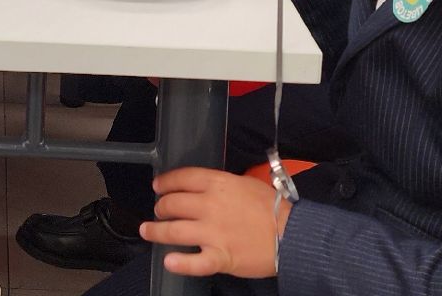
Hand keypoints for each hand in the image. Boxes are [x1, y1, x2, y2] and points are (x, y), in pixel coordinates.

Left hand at [139, 168, 284, 278]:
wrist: (293, 234)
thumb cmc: (273, 208)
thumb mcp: (246, 184)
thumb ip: (223, 185)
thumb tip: (205, 188)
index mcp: (219, 184)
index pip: (182, 178)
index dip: (165, 182)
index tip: (158, 186)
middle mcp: (210, 206)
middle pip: (173, 203)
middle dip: (161, 207)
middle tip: (159, 211)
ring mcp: (214, 232)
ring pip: (174, 231)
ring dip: (156, 231)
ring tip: (148, 230)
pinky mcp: (221, 256)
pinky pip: (195, 262)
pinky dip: (179, 263)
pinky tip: (169, 260)